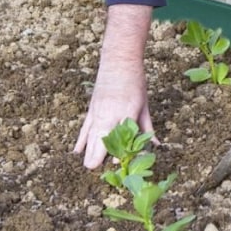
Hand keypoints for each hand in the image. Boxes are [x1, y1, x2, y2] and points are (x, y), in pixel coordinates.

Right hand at [73, 4, 153, 168]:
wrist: (118, 60)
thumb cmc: (135, 82)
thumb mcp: (144, 105)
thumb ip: (147, 127)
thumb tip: (154, 145)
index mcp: (125, 112)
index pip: (121, 138)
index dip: (120, 152)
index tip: (119, 163)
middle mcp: (109, 114)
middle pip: (101, 140)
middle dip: (100, 156)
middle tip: (99, 170)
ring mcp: (97, 112)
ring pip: (90, 136)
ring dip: (89, 152)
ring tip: (89, 167)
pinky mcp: (91, 109)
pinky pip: (84, 128)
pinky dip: (81, 140)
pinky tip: (77, 152)